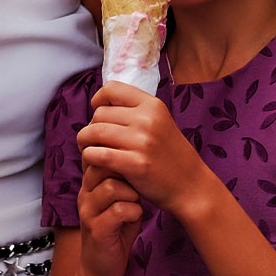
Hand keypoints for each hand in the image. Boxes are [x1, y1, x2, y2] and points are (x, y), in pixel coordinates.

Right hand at [75, 164, 142, 275]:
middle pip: (102, 165)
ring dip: (132, 193)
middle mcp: (85, 194)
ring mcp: (88, 212)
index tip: (136, 165)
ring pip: (111, 186)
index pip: (98, 154)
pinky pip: (117, 210)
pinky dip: (133, 211)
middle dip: (127, 171)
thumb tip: (140, 155)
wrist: (102, 267)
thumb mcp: (121, 199)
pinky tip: (136, 216)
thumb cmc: (117, 229)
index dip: (119, 155)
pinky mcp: (96, 230)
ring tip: (137, 201)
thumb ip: (124, 179)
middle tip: (139, 183)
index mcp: (90, 184)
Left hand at [77, 82, 212, 215]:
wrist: (191, 186)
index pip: (111, 88)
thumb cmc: (169, 156)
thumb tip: (99, 104)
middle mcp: (148, 119)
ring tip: (89, 150)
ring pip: (94, 132)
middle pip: (99, 113)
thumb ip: (135, 112)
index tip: (99, 116)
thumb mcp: (160, 123)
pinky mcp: (135, 164)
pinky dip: (89, 157)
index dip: (98, 100)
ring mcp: (142, 141)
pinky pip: (98, 154)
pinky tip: (93, 162)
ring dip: (85, 142)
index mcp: (153, 105)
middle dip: (91, 127)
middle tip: (93, 141)